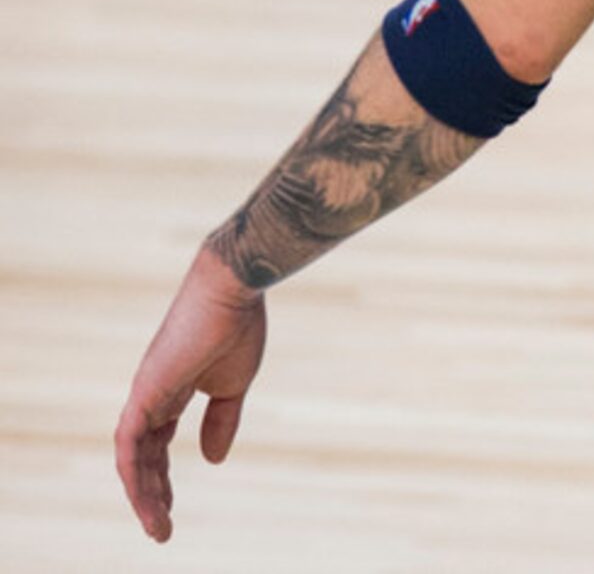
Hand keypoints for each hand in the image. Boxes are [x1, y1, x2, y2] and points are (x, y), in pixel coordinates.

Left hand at [115, 245, 269, 541]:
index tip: (169, 507)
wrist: (233, 289)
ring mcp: (145, 394)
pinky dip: (135, 475)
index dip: (162, 476)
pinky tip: (146, 499)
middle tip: (161, 528)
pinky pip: (130, 445)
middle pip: (142, 455)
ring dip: (143, 495)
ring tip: (157, 526)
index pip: (158, 443)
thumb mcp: (233, 384)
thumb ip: (221, 421)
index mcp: (173, 390)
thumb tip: (212, 460)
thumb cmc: (238, 326)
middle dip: (151, 494)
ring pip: (133, 457)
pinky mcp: (145, 393)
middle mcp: (151, 395)